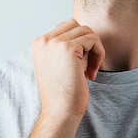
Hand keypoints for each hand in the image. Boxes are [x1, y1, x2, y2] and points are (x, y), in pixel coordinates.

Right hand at [28, 19, 104, 137]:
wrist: (59, 112)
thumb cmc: (61, 93)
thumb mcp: (57, 65)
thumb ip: (63, 48)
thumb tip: (85, 34)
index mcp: (39, 43)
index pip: (65, 28)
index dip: (78, 44)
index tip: (79, 66)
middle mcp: (43, 40)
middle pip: (75, 25)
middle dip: (86, 43)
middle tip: (87, 66)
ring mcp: (54, 42)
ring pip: (86, 31)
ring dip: (94, 49)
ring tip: (89, 70)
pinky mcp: (68, 48)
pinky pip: (93, 39)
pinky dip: (99, 54)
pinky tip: (91, 73)